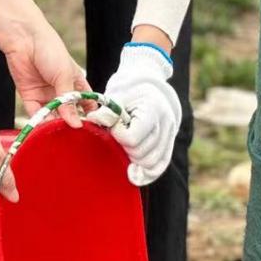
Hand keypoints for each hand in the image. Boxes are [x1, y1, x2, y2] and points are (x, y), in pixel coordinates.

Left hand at [1, 20, 87, 128]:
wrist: (24, 39)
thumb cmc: (50, 50)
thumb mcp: (64, 76)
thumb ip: (68, 102)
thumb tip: (75, 124)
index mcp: (76, 84)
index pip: (87, 104)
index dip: (89, 116)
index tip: (92, 130)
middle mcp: (62, 92)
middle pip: (68, 114)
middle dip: (70, 124)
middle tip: (73, 138)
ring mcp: (46, 96)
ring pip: (52, 117)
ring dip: (54, 126)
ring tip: (57, 135)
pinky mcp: (30, 98)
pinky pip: (36, 114)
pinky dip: (39, 123)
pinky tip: (43, 130)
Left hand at [90, 45, 181, 185]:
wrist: (150, 84)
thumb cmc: (130, 89)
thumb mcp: (117, 96)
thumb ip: (106, 112)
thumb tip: (90, 121)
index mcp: (153, 109)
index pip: (132, 138)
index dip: (118, 135)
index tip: (113, 126)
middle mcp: (166, 124)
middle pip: (141, 153)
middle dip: (124, 148)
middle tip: (117, 137)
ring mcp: (170, 135)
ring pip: (150, 163)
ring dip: (133, 161)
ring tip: (122, 150)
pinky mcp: (168, 144)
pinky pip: (159, 166)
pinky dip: (146, 174)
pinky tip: (133, 176)